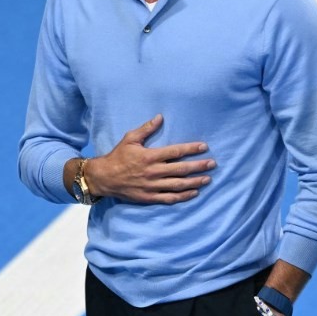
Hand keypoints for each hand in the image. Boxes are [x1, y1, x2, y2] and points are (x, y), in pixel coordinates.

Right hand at [88, 114, 214, 203]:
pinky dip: (183, 196)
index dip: (191, 149)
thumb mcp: (130, 138)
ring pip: (178, 185)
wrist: (104, 178)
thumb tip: (160, 117)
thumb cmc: (118, 156)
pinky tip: (194, 192)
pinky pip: (169, 198)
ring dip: (194, 182)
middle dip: (198, 166)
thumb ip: (146, 128)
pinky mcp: (149, 197)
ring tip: (207, 179)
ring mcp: (152, 186)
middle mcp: (153, 172)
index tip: (204, 147)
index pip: (175, 152)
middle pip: (181, 169)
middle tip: (212, 164)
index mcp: (150, 156)